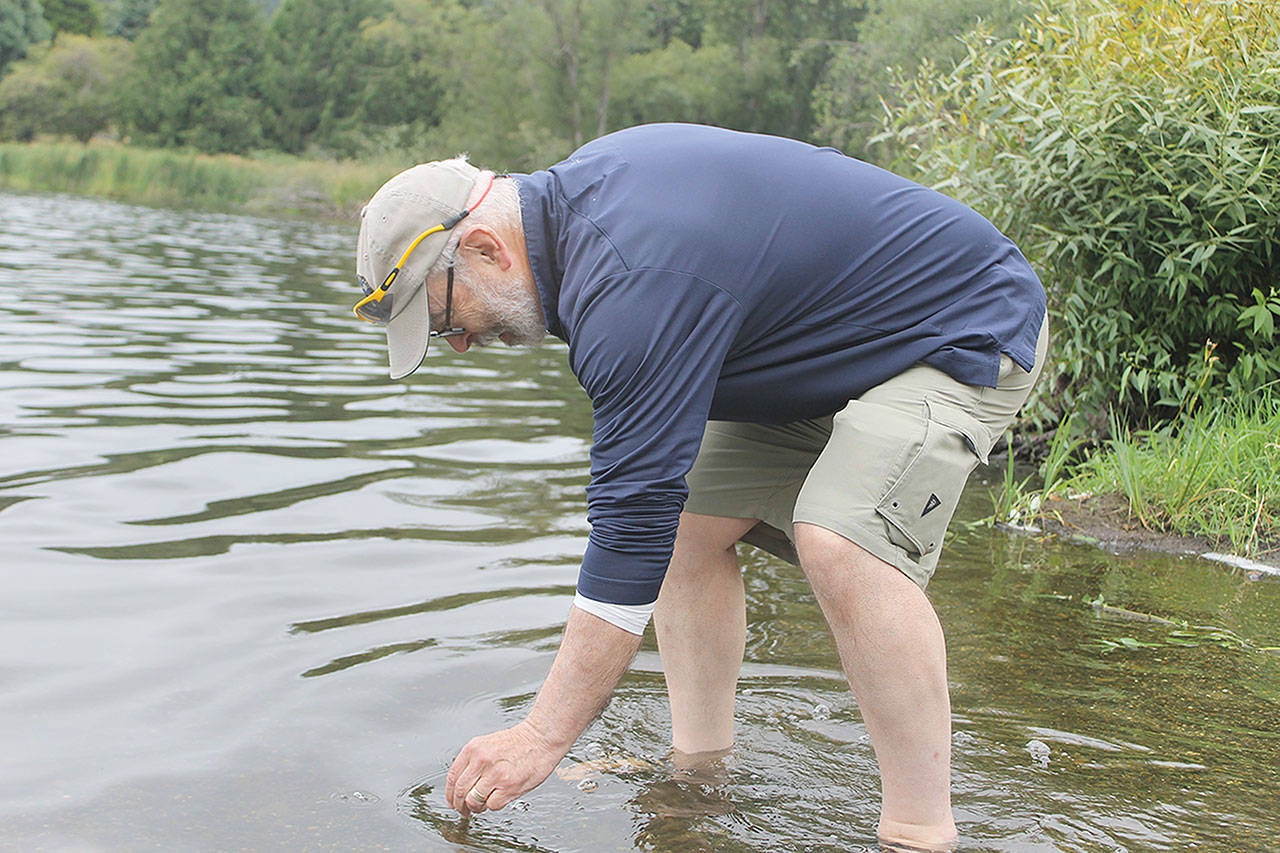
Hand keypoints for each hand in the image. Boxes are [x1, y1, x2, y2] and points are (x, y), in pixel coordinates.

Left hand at [445, 720, 565, 813]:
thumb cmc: (518, 742)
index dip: (450, 794)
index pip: (452, 777)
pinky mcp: (509, 787)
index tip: (452, 801)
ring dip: (476, 807)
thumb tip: (461, 786)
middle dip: (460, 805)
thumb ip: (473, 762)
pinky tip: (498, 798)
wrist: (541, 738)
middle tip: (463, 810)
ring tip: (482, 806)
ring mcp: (495, 774)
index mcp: (473, 749)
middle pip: (460, 792)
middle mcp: (481, 761)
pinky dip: (493, 806)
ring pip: (474, 801)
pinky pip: (492, 805)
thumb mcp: (488, 744)